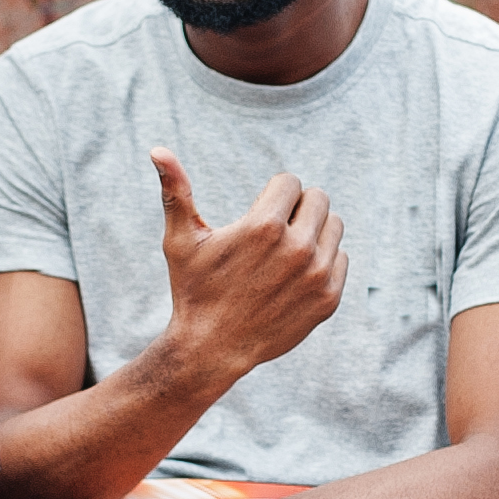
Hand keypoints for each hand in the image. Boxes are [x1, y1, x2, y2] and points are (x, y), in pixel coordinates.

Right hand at [153, 154, 344, 378]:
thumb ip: (176, 191)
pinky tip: (294, 277)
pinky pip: (341, 258)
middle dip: (297, 208)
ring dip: (314, 232)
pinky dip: (322, 261)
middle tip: (272, 233)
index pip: (291, 182)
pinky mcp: (328, 298)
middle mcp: (297, 248)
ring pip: (334, 226)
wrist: (211, 350)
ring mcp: (316, 275)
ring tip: (284, 253)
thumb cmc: (193, 290)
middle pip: (319, 198)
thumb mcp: (181, 241)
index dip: (272, 195)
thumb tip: (157, 149)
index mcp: (264, 226)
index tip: (257, 215)